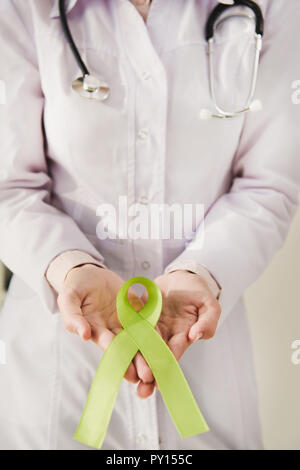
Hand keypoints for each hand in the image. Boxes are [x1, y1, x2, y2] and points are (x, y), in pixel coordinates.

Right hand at [57, 264, 152, 385]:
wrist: (90, 273)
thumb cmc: (75, 287)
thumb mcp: (68, 298)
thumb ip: (73, 317)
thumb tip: (84, 335)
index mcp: (95, 329)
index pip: (107, 346)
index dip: (117, 358)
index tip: (128, 372)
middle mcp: (111, 329)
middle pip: (126, 347)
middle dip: (136, 362)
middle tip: (147, 376)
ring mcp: (125, 320)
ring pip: (138, 339)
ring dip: (147, 352)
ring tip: (158, 364)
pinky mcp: (136, 309)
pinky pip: (147, 321)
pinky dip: (155, 331)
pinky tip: (164, 342)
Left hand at [135, 269, 220, 397]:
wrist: (182, 277)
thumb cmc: (199, 292)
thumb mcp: (210, 305)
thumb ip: (208, 321)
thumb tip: (195, 336)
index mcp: (183, 336)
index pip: (174, 354)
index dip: (166, 367)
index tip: (158, 380)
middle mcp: (165, 336)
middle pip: (155, 357)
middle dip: (149, 374)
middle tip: (141, 392)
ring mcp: (151, 327)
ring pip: (140, 347)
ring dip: (134, 362)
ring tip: (126, 376)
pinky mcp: (139, 315)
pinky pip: (131, 328)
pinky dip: (124, 339)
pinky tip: (114, 349)